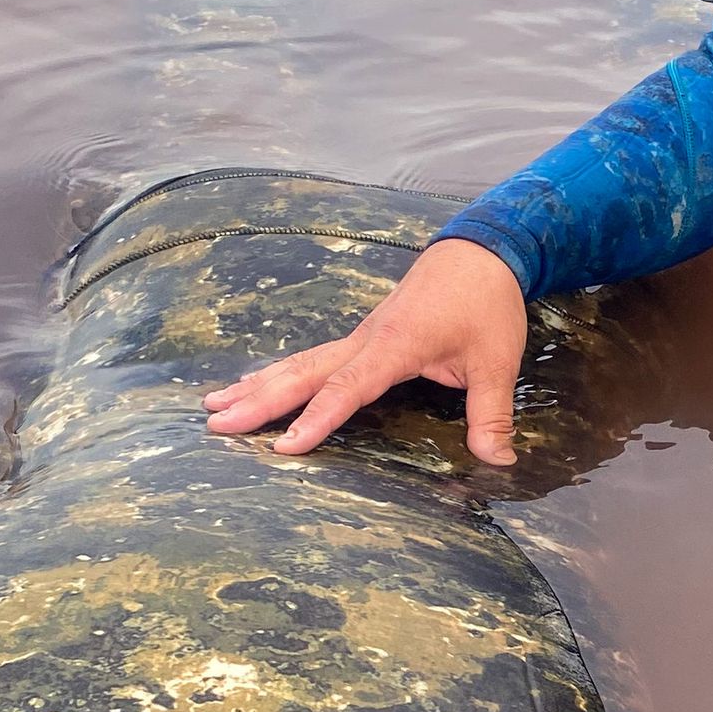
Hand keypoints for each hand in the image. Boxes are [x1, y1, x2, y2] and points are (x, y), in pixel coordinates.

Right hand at [202, 238, 528, 462]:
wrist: (480, 251)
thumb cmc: (486, 303)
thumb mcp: (497, 361)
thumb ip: (491, 412)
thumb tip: (498, 460)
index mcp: (396, 345)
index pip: (349, 388)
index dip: (318, 418)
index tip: (285, 446)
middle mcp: (366, 339)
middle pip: (304, 373)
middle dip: (259, 400)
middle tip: (216, 424)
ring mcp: (360, 336)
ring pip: (300, 363)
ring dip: (258, 384)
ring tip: (214, 406)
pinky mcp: (362, 336)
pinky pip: (312, 358)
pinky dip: (279, 374)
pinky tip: (255, 385)